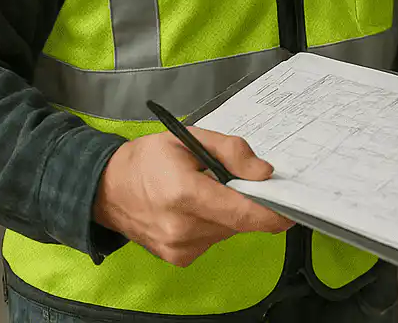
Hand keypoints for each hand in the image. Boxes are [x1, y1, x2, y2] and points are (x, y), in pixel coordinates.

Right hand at [93, 127, 293, 266]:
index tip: (293, 208)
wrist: (105, 189)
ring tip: (204, 191)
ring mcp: (179, 248)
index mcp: (185, 195)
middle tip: (238, 181)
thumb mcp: (190, 138)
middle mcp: (182, 228)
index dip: (273, 213)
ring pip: (229, 231)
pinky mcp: (178, 259)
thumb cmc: (147, 160)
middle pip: (240, 222)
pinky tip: (194, 208)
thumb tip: (264, 174)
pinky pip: (214, 239)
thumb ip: (232, 152)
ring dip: (229, 212)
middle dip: (248, 202)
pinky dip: (214, 223)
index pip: (243, 213)